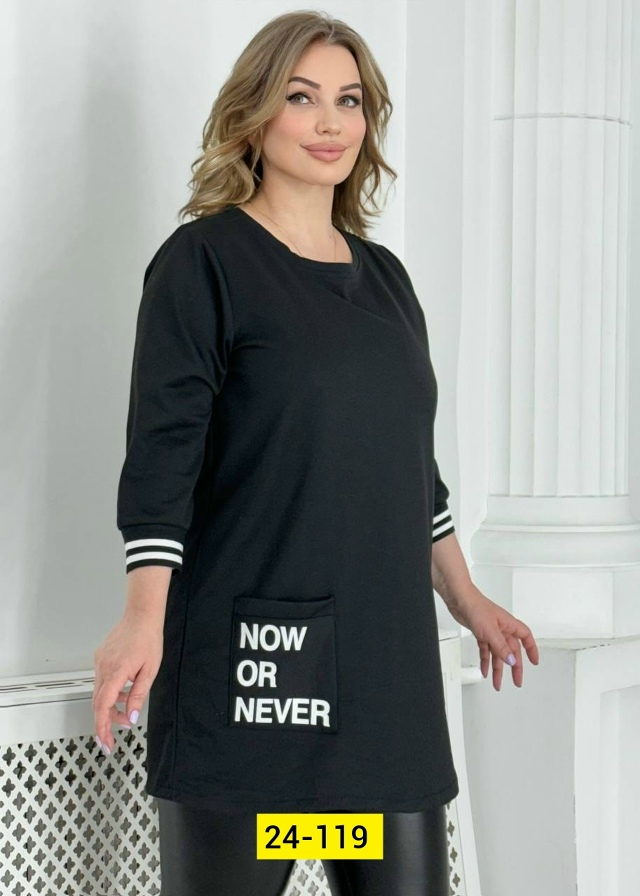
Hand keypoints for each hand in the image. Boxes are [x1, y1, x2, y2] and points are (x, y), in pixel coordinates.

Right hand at [92, 611, 162, 754]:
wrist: (142, 616)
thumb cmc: (148, 639)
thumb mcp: (149, 671)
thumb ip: (138, 696)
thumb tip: (130, 717)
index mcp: (115, 672)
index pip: (102, 707)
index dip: (102, 728)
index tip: (105, 743)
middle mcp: (102, 667)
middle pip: (98, 703)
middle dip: (105, 722)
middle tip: (114, 736)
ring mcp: (99, 661)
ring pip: (99, 692)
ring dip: (110, 705)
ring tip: (127, 707)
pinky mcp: (100, 657)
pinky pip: (101, 680)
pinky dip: (110, 691)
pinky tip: (123, 689)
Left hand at [446, 586, 539, 689]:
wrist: (459, 600)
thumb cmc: (476, 607)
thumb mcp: (491, 631)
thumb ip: (501, 647)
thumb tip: (512, 661)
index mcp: (509, 625)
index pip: (526, 638)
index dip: (532, 650)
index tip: (534, 662)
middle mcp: (502, 629)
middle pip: (512, 650)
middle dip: (514, 667)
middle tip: (516, 680)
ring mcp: (491, 632)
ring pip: (498, 653)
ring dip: (498, 668)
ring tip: (497, 683)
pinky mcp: (480, 634)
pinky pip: (486, 651)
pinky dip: (485, 661)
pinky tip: (484, 670)